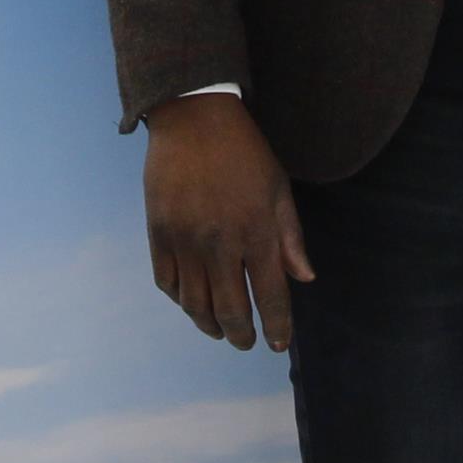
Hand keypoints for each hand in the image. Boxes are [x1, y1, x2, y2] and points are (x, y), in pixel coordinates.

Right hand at [144, 93, 312, 349]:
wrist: (194, 119)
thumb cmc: (244, 152)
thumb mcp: (278, 189)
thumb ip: (291, 238)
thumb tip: (304, 279)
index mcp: (257, 231)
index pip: (270, 295)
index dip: (277, 326)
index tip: (279, 343)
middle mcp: (220, 242)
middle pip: (229, 310)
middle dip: (241, 335)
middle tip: (246, 342)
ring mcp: (185, 239)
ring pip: (194, 304)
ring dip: (209, 325)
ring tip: (220, 330)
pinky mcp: (158, 232)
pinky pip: (167, 282)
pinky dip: (180, 300)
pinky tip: (192, 302)